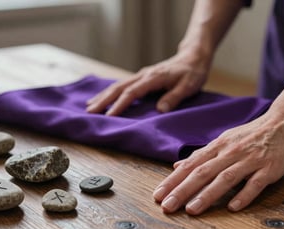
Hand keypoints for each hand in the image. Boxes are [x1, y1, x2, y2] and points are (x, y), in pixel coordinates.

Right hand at [86, 51, 211, 114]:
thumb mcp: (188, 86)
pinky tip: (104, 97)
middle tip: (90, 111)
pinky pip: (124, 85)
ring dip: (104, 95)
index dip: (120, 104)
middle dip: (104, 100)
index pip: (132, 92)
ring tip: (90, 106)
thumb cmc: (192, 72)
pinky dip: (111, 92)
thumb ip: (174, 97)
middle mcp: (144, 75)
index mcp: (153, 78)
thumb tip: (159, 110)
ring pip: (119, 85)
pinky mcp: (143, 77)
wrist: (193, 57)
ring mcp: (142, 75)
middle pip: (119, 87)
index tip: (109, 115)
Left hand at [152, 109, 283, 214]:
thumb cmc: (253, 134)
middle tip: (167, 206)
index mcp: (218, 146)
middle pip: (203, 172)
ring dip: (207, 195)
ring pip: (225, 178)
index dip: (173, 180)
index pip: (191, 165)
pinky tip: (233, 207)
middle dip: (183, 190)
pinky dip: (244, 195)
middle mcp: (231, 152)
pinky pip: (255, 183)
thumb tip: (177, 165)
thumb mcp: (225, 140)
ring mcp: (250, 159)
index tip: (158, 195)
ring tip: (192, 210)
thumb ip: (202, 155)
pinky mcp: (269, 167)